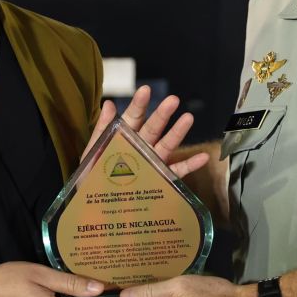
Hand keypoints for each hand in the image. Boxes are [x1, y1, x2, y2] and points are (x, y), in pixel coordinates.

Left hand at [85, 85, 210, 178]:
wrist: (96, 206)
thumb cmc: (93, 177)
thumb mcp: (93, 153)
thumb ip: (102, 130)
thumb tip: (108, 103)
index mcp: (124, 137)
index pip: (133, 117)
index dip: (139, 104)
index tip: (145, 90)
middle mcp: (142, 146)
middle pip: (154, 128)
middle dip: (162, 114)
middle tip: (173, 100)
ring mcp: (154, 162)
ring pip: (167, 145)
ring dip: (178, 132)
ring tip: (188, 118)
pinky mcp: (162, 178)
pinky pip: (177, 171)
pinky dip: (190, 165)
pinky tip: (203, 158)